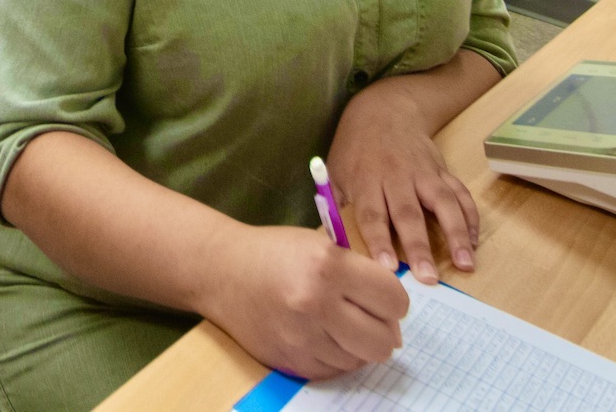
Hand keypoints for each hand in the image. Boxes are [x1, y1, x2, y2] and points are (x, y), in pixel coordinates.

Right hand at [201, 224, 407, 379]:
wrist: (221, 272)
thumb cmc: (274, 252)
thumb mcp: (320, 244)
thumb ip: (359, 273)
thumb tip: (394, 315)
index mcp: (327, 266)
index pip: (393, 299)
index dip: (394, 300)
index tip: (383, 298)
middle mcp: (316, 303)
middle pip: (383, 341)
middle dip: (384, 330)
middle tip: (370, 319)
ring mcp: (302, 337)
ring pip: (360, 360)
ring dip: (357, 345)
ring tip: (339, 324)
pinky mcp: (290, 360)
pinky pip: (335, 371)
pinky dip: (336, 356)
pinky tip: (321, 336)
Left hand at [326, 82, 479, 283]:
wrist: (384, 110)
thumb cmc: (355, 149)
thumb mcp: (336, 172)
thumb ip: (336, 208)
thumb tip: (333, 246)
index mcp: (367, 181)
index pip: (372, 215)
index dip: (380, 242)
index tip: (388, 268)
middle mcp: (397, 177)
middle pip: (409, 214)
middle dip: (419, 247)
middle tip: (429, 278)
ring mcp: (423, 174)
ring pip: (443, 204)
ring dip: (456, 234)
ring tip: (466, 264)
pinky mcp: (442, 171)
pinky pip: (460, 194)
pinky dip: (470, 218)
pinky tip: (475, 242)